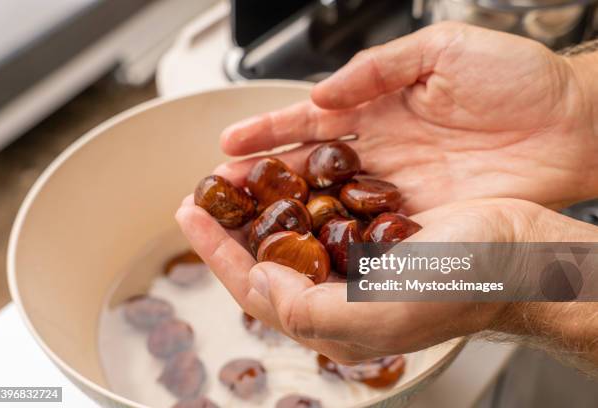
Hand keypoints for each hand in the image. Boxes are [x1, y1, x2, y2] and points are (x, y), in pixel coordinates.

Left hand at [176, 196, 597, 363]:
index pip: (257, 288)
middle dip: (229, 230)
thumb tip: (262, 282)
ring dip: (259, 209)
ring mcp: (355, 262)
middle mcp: (338, 293)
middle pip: (265, 262)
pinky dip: (297, 195)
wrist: (518, 255)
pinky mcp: (373, 233)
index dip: (218, 253)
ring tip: (233, 183)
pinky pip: (322, 214)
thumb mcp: (382, 312)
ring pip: (290, 236)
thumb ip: (311, 309)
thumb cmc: (463, 287)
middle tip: (202, 198)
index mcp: (334, 319)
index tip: (191, 216)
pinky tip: (286, 178)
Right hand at [217, 22, 597, 212]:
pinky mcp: (419, 217)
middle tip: (220, 195)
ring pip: (328, 204)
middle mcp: (379, 150)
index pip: (309, 121)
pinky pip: (368, 230)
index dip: (266, 132)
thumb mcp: (442, 51)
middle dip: (261, 180)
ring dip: (288, 215)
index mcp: (378, 106)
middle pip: (307, 168)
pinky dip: (336, 240)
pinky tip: (309, 250)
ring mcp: (395, 187)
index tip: (227, 145)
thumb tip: (326, 95)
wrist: (571, 125)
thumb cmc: (516, 79)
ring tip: (248, 227)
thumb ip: (379, 68)